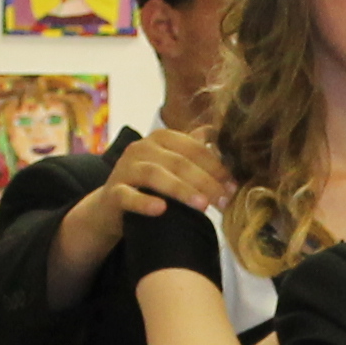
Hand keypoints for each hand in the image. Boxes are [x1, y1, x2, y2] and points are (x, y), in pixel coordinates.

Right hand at [48, 125, 232, 300]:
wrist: (112, 208)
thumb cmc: (150, 186)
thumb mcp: (173, 165)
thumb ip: (196, 151)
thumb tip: (222, 135)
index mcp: (161, 138)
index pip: (194, 148)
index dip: (216, 166)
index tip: (234, 186)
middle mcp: (141, 148)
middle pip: (179, 162)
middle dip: (205, 181)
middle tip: (224, 201)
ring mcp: (125, 169)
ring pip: (155, 175)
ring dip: (181, 189)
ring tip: (202, 206)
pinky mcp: (113, 192)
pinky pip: (128, 196)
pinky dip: (144, 202)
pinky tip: (161, 209)